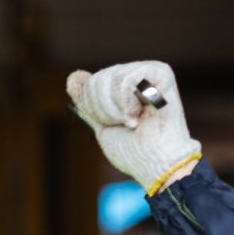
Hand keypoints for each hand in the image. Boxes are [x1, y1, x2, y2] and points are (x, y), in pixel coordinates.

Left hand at [66, 61, 202, 193]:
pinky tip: (143, 113)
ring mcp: (148, 72)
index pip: (90, 84)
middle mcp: (135, 75)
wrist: (156, 162)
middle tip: (127, 124)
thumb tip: (73, 77)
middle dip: (105, 110)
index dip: (95, 109)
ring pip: (110, 78)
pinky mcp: (160, 73)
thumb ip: (87, 102)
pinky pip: (126, 79)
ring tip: (136, 121)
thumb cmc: (133, 150)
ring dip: (117, 110)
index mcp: (122, 86)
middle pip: (98, 80)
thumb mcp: (101, 125)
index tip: (115, 124)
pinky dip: (128, 103)